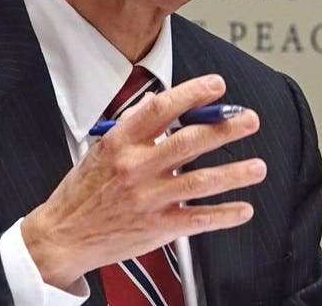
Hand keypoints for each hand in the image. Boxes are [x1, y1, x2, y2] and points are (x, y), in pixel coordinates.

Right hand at [21, 74, 266, 289]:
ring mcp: (148, 199)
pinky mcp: (156, 227)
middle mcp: (135, 168)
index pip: (160, 109)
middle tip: (248, 120)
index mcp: (120, 143)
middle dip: (225, 128)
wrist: (63, 236)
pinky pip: (198, 220)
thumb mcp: (100, 149)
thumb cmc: (82, 191)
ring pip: (200, 181)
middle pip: (188, 142)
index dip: (192, 94)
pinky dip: (224, 215)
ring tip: (258, 166)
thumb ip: (131, 125)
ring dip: (234, 173)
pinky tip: (243, 209)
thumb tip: (157, 101)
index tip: (216, 85)